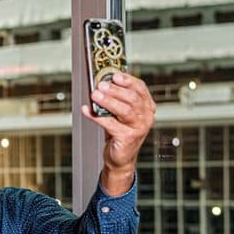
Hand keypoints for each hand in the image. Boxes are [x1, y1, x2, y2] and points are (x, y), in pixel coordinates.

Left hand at [81, 72, 155, 195]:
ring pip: (124, 110)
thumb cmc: (120, 132)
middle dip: (115, 90)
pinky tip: (87, 110)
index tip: (114, 76)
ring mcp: (139, 128)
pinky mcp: (128, 138)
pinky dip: (96, 116)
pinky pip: (110, 124)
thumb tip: (101, 84)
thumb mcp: (120, 113)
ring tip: (95, 95)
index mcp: (147, 106)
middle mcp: (146, 117)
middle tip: (101, 85)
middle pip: (132, 98)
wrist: (120, 157)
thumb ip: (116, 99)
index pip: (140, 88)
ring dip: (108, 101)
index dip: (128, 80)